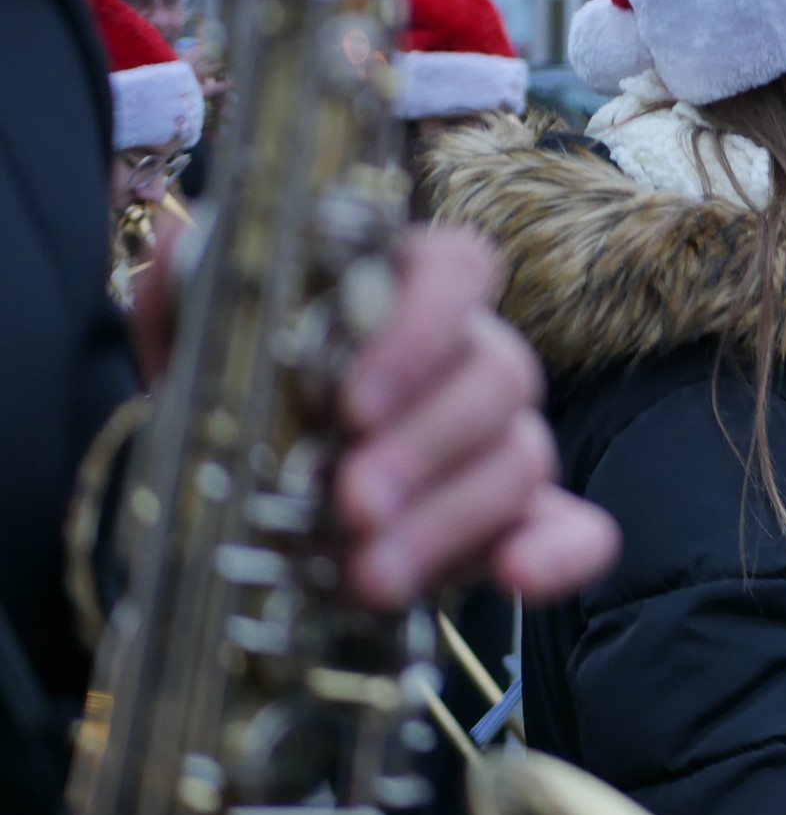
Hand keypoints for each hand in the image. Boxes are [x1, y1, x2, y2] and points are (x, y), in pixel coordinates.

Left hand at [130, 217, 615, 608]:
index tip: (351, 399)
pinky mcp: (519, 523)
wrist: (231, 493)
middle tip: (352, 503)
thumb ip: (193, 286)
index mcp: (407, 292)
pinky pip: (577, 529)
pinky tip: (516, 574)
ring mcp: (501, 442)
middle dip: (427, 445)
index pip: (461, 269)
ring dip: (451, 519)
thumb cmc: (231, 398)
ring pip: (524, 458)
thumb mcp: (195, 338)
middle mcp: (470, 357)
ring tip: (368, 574)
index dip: (422, 327)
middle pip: (503, 374)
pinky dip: (561, 553)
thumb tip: (179, 240)